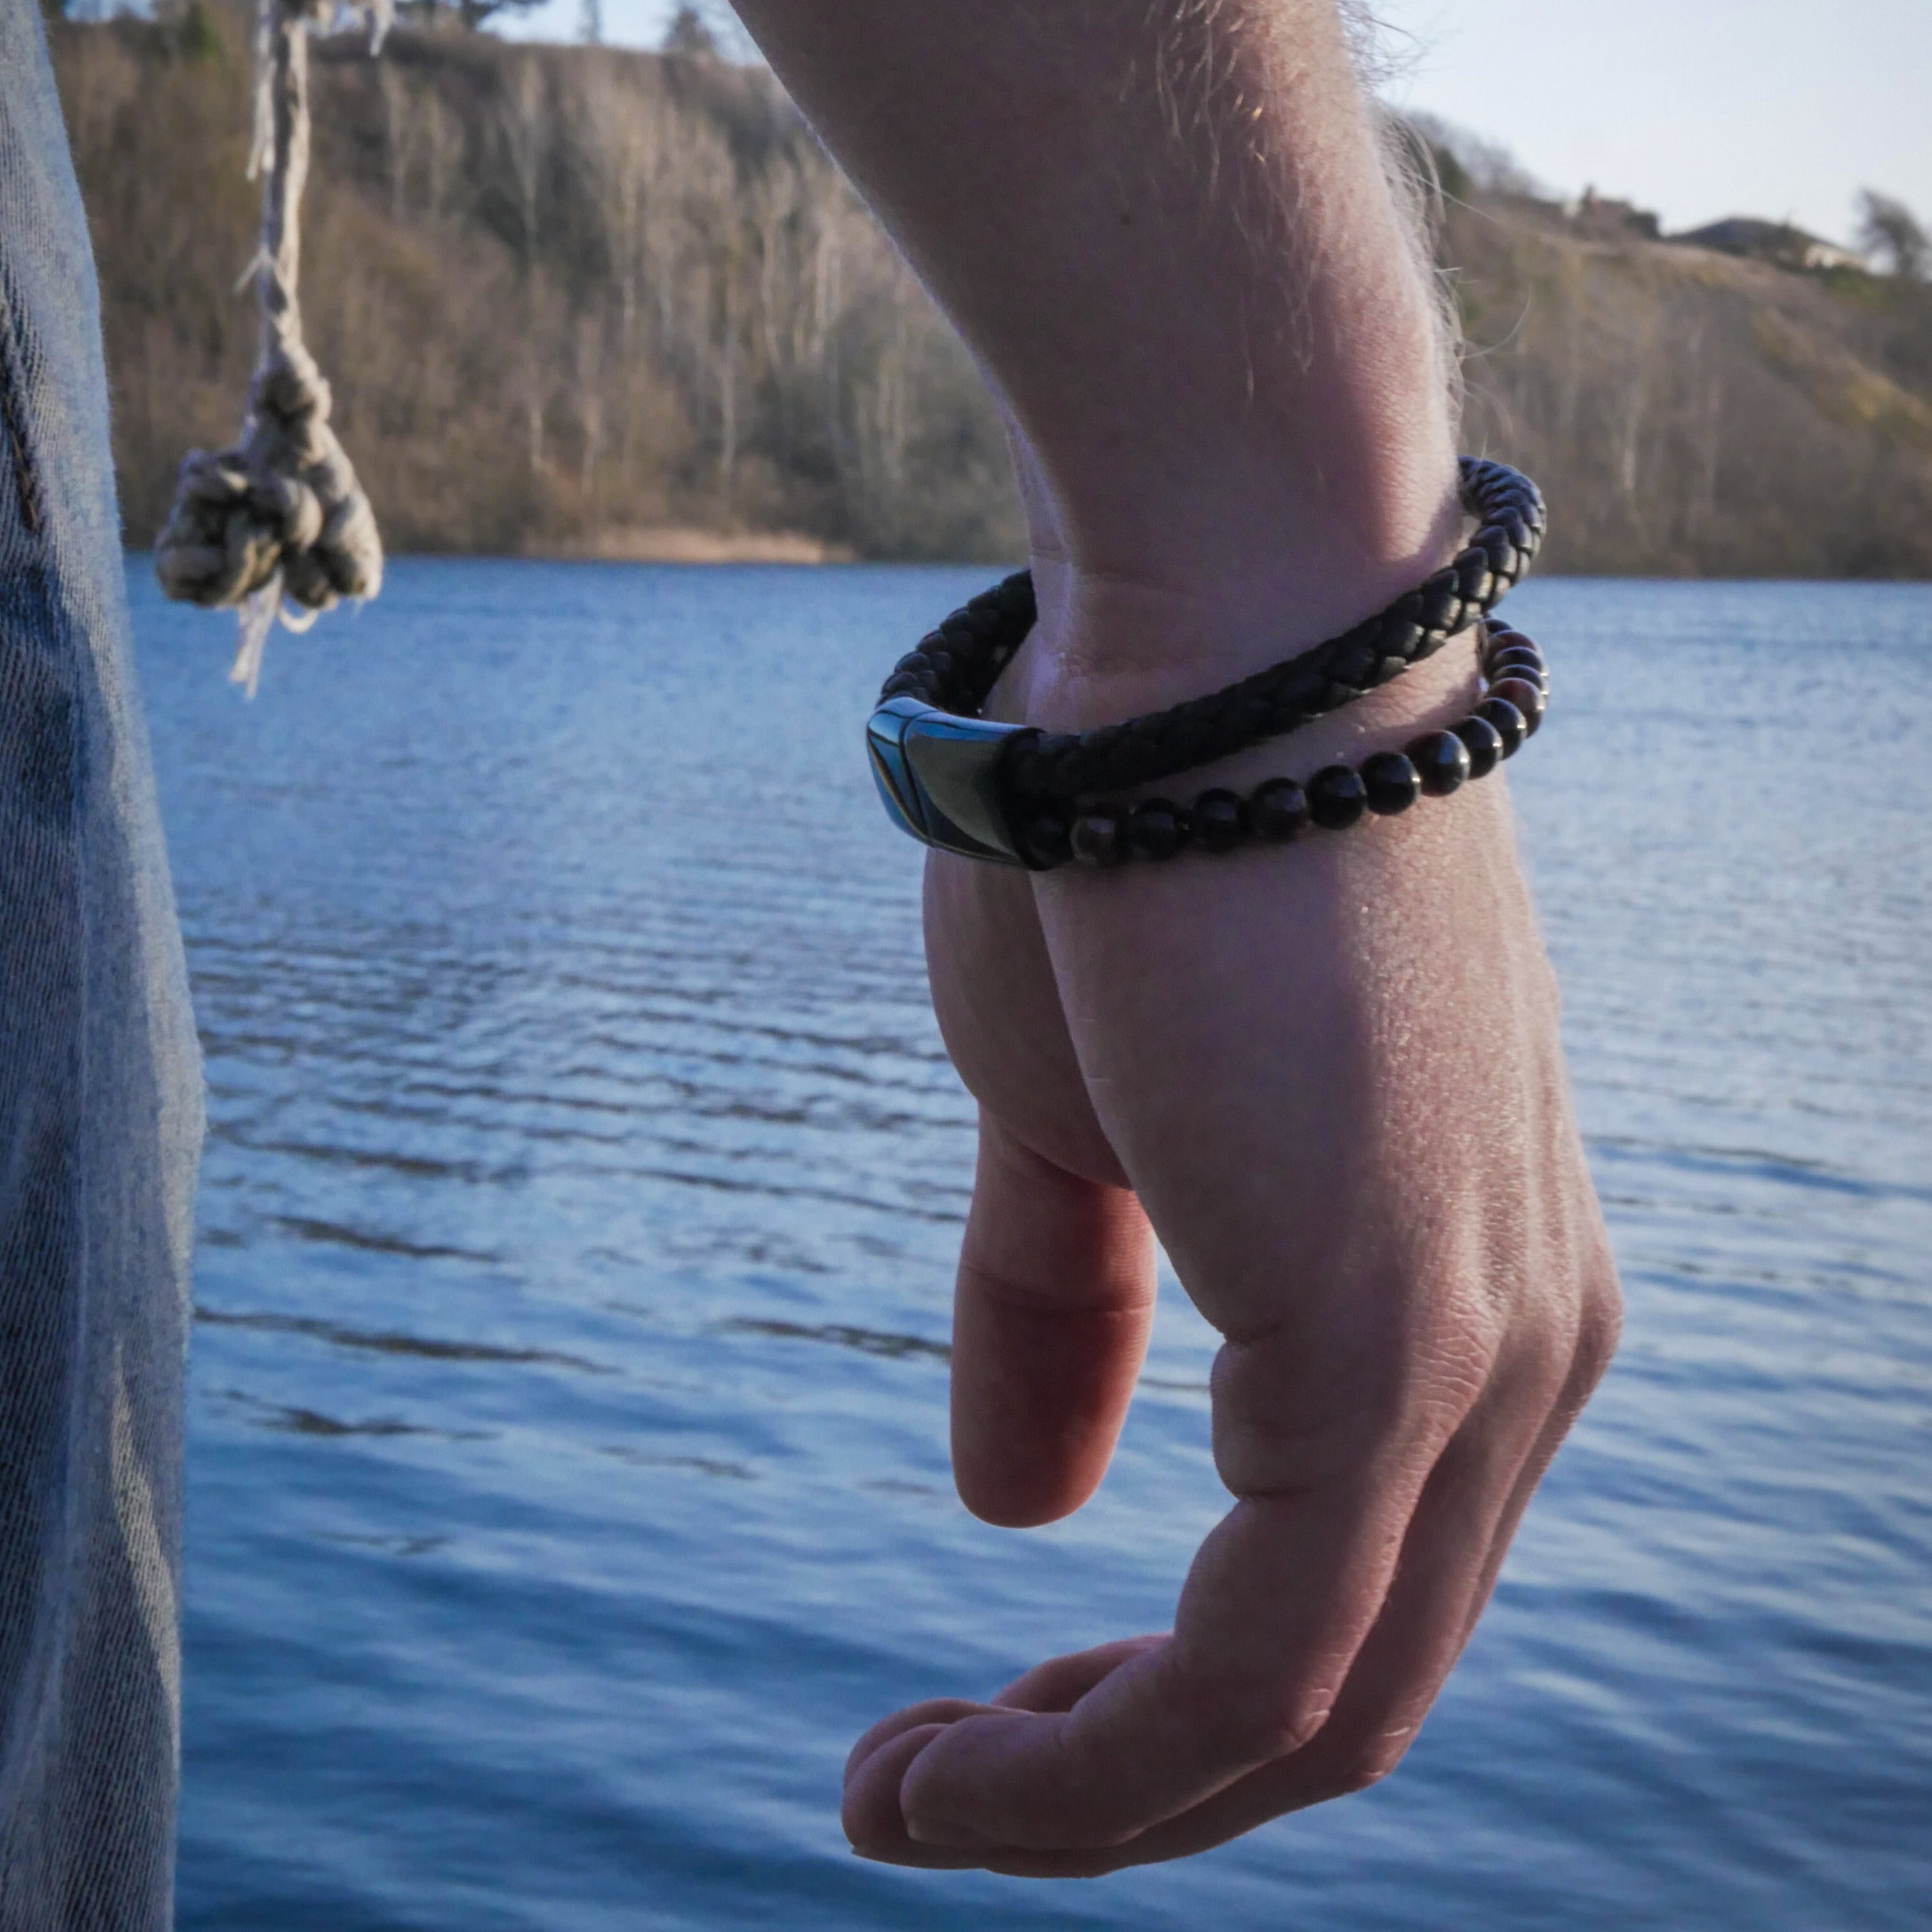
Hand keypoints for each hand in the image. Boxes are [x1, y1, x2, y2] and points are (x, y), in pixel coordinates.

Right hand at [841, 574, 1621, 1874]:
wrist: (1207, 652)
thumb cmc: (1138, 854)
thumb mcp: (1074, 1128)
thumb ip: (1064, 1312)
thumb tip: (1015, 1509)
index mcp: (1470, 1289)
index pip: (1355, 1584)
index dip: (1168, 1698)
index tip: (993, 1712)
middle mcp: (1523, 1348)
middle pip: (1350, 1690)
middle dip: (1130, 1784)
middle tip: (936, 1782)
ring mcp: (1479, 1355)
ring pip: (1314, 1712)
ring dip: (1095, 1806)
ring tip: (904, 1801)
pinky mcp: (1390, 1346)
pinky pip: (1256, 1667)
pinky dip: (1097, 1769)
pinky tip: (943, 1771)